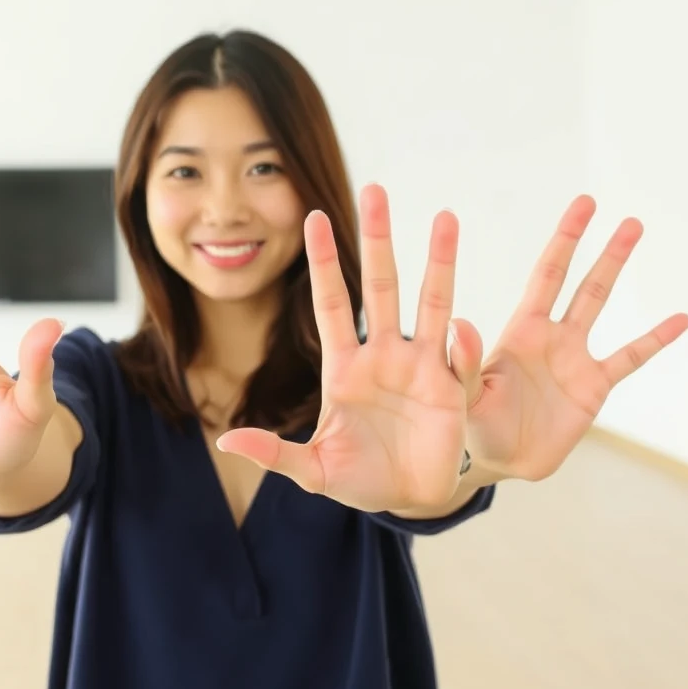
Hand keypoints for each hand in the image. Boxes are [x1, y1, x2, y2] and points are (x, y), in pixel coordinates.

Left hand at [217, 185, 468, 513]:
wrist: (409, 499)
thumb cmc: (359, 479)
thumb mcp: (313, 470)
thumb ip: (275, 453)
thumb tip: (226, 440)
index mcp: (344, 367)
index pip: (331, 303)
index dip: (324, 261)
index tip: (313, 216)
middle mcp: (383, 355)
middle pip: (381, 286)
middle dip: (377, 240)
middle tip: (375, 189)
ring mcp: (421, 367)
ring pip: (431, 303)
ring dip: (438, 262)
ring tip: (444, 218)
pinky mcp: (452, 390)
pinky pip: (458, 360)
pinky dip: (461, 348)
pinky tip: (461, 331)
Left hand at [448, 194, 687, 480]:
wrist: (499, 459)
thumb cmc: (470, 423)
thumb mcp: (462, 394)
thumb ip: (464, 364)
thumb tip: (460, 323)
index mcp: (519, 331)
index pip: (545, 276)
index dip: (563, 241)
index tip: (581, 206)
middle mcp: (549, 335)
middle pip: (576, 280)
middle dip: (590, 244)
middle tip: (605, 206)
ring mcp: (574, 358)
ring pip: (599, 305)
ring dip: (615, 269)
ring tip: (633, 230)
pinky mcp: (594, 387)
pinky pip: (630, 358)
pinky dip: (655, 340)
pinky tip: (680, 318)